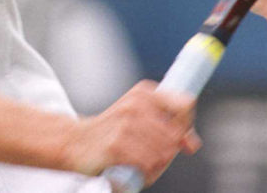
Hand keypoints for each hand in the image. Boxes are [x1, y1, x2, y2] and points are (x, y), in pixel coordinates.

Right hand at [64, 81, 200, 185]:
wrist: (74, 140)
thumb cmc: (112, 131)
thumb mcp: (138, 119)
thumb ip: (169, 128)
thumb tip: (192, 145)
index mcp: (144, 93)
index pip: (184, 105)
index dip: (186, 124)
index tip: (179, 137)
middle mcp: (136, 104)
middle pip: (176, 134)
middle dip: (171, 151)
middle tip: (156, 158)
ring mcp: (125, 124)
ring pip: (164, 151)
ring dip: (158, 165)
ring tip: (146, 166)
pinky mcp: (116, 146)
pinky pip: (147, 164)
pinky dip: (147, 173)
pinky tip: (138, 171)